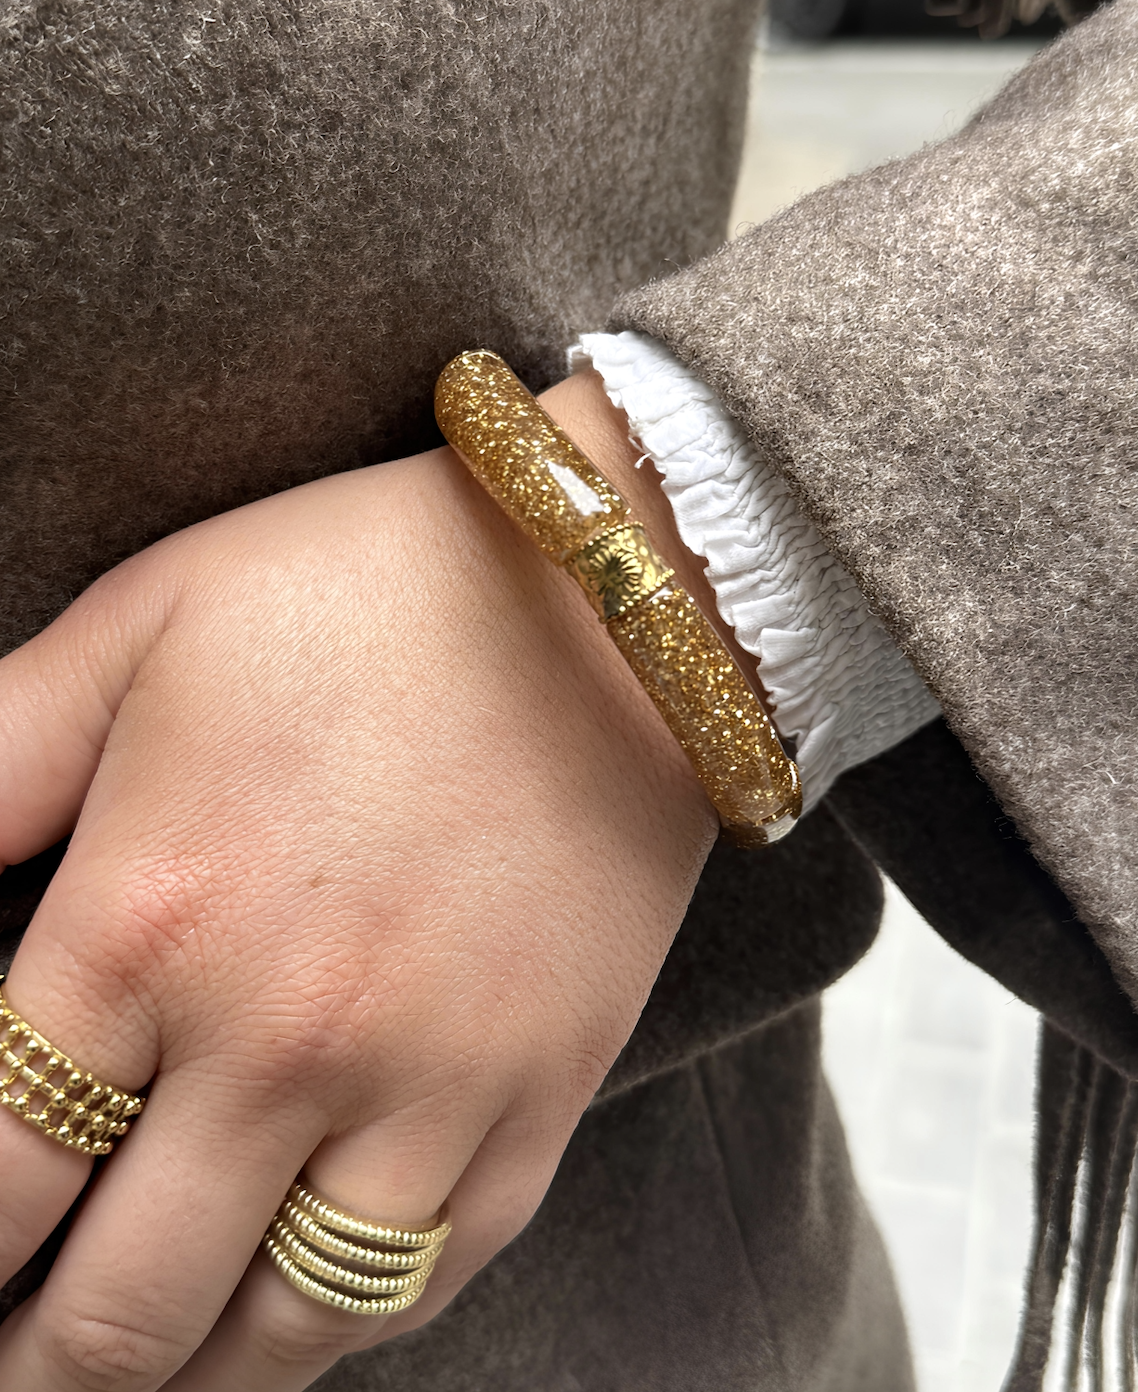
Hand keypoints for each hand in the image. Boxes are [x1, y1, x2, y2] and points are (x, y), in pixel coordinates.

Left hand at [0, 371, 717, 1389]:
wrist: (606, 601)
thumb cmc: (362, 591)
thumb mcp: (139, 630)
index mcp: (149, 922)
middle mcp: (282, 1039)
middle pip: (119, 1311)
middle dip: (43, 1365)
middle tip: (23, 1362)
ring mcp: (430, 1084)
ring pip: (280, 1332)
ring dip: (188, 1375)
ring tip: (144, 1363)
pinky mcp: (543, 1095)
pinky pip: (430, 1277)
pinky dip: (344, 1322)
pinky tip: (300, 1300)